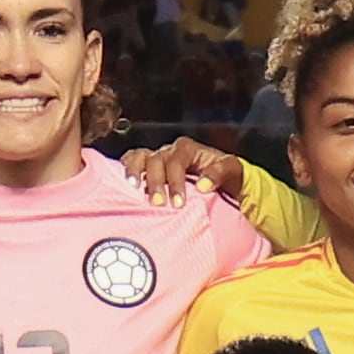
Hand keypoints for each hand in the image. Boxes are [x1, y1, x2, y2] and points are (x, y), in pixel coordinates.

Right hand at [122, 136, 245, 205]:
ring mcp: (155, 158)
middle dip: (156, 182)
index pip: (177, 160)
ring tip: (132, 190)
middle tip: (159, 204)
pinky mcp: (145, 167)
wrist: (220, 182)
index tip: (179, 203)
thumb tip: (202, 185)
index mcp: (188, 149)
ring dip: (134, 173)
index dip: (176, 180)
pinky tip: (122, 185)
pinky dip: (124, 170)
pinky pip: (130, 162)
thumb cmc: (225, 176)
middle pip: (155, 160)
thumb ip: (220, 174)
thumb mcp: (231, 170)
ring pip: (139, 158)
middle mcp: (168, 151)